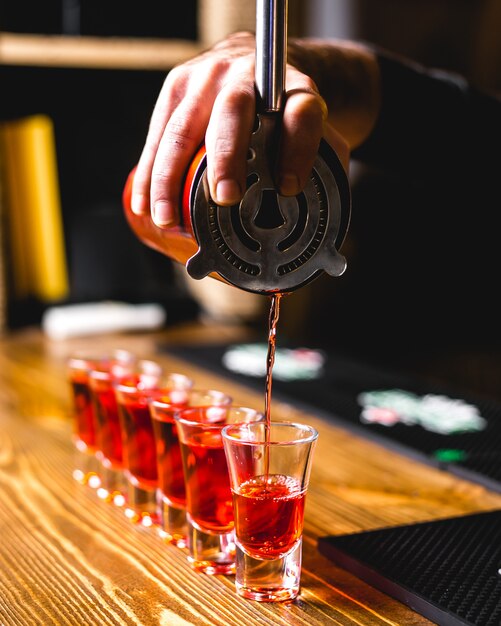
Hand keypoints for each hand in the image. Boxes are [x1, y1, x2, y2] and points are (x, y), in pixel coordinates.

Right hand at [130, 31, 350, 227]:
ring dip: (170, 177)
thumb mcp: (310, 130)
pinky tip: (143, 203)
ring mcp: (206, 77)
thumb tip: (317, 230)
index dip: (297, 149)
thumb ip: (319, 166)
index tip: (290, 187)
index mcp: (292, 86)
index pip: (301, 112)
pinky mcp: (176, 86)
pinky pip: (157, 132)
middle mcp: (247, 75)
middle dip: (226, 158)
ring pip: (182, 127)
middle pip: (233, 113)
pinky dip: (148, 172)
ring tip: (167, 217)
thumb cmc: (281, 109)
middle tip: (225, 197)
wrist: (253, 59)